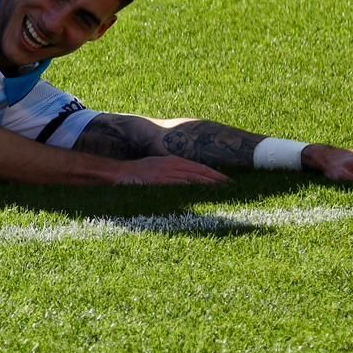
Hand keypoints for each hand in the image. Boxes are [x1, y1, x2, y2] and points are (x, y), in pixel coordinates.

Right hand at [114, 155, 230, 184]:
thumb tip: (186, 184)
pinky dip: (193, 187)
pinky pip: (181, 184)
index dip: (214, 173)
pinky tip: (203, 192)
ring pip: (193, 177)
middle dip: (217, 178)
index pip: (198, 167)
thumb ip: (172, 175)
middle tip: (233, 185)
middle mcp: (172, 164)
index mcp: (172, 161)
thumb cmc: (137, 173)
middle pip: (199, 171)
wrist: (119, 173)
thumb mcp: (157, 170)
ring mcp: (167, 172)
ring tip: (224, 190)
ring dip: (209, 183)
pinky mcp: (161, 180)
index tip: (227, 180)